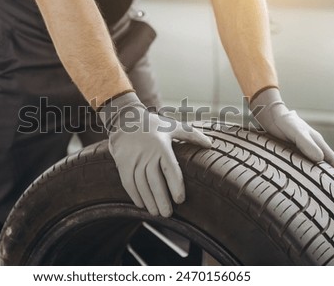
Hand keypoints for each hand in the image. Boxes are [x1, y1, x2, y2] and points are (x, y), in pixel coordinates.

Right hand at [99, 92, 211, 216]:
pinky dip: (135, 196)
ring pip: (141, 185)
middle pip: (155, 181)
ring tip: (156, 213)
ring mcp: (134, 159)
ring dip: (149, 201)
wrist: (125, 120)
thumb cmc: (154, 125)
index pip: (170, 169)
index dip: (175, 186)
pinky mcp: (123, 163)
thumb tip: (210, 144)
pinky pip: (128, 183)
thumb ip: (192, 135)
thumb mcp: (173, 126)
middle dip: (162, 200)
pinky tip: (142, 205)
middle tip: (168, 214)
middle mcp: (147, 154)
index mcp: (162, 146)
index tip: (180, 200)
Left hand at [251, 88, 333, 179]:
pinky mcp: (290, 153)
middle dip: (330, 179)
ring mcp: (301, 151)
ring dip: (316, 178)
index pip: (332, 160)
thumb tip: (319, 159)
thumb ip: (306, 144)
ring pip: (312, 167)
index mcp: (318, 143)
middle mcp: (312, 148)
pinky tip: (300, 183)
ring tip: (319, 193)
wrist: (270, 115)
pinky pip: (300, 166)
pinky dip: (303, 174)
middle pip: (324, 165)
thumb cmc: (285, 122)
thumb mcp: (296, 132)